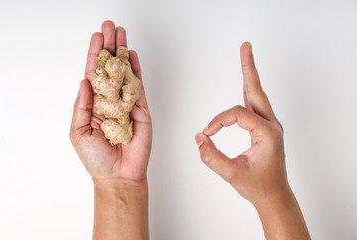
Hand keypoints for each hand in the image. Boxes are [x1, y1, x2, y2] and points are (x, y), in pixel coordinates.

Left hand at [70, 21, 151, 183]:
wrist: (119, 175)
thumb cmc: (96, 158)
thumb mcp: (78, 131)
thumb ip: (82, 105)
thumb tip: (85, 81)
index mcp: (94, 104)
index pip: (95, 74)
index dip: (95, 55)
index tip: (97, 36)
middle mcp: (111, 100)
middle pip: (111, 68)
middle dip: (110, 47)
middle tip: (111, 26)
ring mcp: (127, 103)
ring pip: (125, 72)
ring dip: (124, 53)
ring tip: (122, 34)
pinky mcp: (142, 109)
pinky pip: (139, 86)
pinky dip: (137, 70)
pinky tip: (133, 56)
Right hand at [195, 42, 287, 204]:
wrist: (274, 195)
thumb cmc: (257, 186)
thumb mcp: (232, 174)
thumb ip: (211, 157)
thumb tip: (199, 137)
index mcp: (267, 134)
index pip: (238, 114)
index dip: (218, 121)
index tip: (206, 133)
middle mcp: (271, 125)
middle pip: (257, 90)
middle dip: (248, 68)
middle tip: (245, 46)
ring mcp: (270, 125)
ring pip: (258, 95)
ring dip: (250, 76)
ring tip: (245, 56)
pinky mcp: (266, 128)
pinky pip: (256, 105)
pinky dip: (249, 90)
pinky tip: (245, 83)